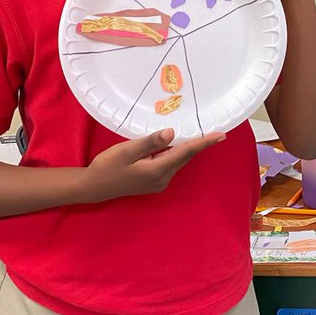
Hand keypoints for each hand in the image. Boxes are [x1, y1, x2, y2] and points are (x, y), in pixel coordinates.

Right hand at [84, 128, 225, 201]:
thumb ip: (150, 142)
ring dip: (183, 148)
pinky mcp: (154, 183)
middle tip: (208, 127)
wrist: (93, 187)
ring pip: (177, 160)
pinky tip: (169, 145)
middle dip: (196, 142)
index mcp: (158, 170)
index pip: (186, 152)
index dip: (205, 142)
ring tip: (191, 132)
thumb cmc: (107, 166)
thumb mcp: (127, 150)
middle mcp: (163, 178)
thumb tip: (171, 133)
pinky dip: (173, 154)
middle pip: (184, 156)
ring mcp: (159, 183)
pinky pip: (169, 165)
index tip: (222, 135)